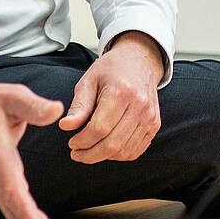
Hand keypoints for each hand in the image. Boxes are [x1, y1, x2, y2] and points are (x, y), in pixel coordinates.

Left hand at [60, 32, 164, 164]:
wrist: (139, 62)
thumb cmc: (110, 71)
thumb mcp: (89, 82)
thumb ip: (79, 106)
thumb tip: (65, 126)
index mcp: (121, 92)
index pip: (99, 128)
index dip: (83, 141)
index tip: (72, 143)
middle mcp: (139, 106)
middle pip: (112, 144)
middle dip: (90, 155)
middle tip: (77, 154)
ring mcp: (150, 117)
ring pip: (124, 152)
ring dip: (103, 157)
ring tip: (89, 152)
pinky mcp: (154, 125)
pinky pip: (136, 151)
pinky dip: (119, 156)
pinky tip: (106, 150)